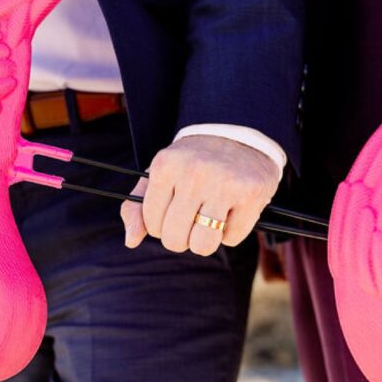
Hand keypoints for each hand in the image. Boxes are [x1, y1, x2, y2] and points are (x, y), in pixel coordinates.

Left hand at [122, 136, 277, 257]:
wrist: (239, 137)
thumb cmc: (194, 164)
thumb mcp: (161, 175)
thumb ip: (137, 207)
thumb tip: (130, 241)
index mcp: (166, 165)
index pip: (153, 225)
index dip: (162, 226)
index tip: (173, 211)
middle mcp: (194, 172)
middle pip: (175, 240)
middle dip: (183, 238)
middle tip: (192, 220)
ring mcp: (224, 183)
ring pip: (203, 245)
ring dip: (205, 242)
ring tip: (210, 222)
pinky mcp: (250, 194)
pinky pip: (232, 239)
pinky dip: (231, 232)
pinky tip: (232, 211)